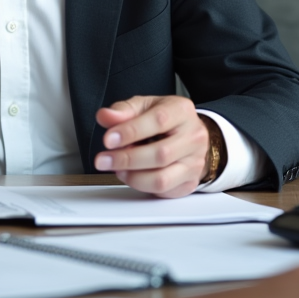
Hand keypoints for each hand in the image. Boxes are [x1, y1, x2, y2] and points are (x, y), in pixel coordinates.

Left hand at [94, 95, 209, 197]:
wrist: (187, 134)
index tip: (109, 139)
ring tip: (118, 168)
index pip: (158, 120)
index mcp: (181, 111)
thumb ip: (123, 111)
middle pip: (160, 154)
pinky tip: (131, 175)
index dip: (130, 131)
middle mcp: (193, 136)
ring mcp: (194, 161)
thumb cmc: (164, 119)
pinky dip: (141, 185)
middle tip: (104, 159)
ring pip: (161, 178)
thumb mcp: (143, 107)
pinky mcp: (189, 182)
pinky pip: (162, 191)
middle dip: (126, 159)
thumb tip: (105, 116)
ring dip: (132, 176)